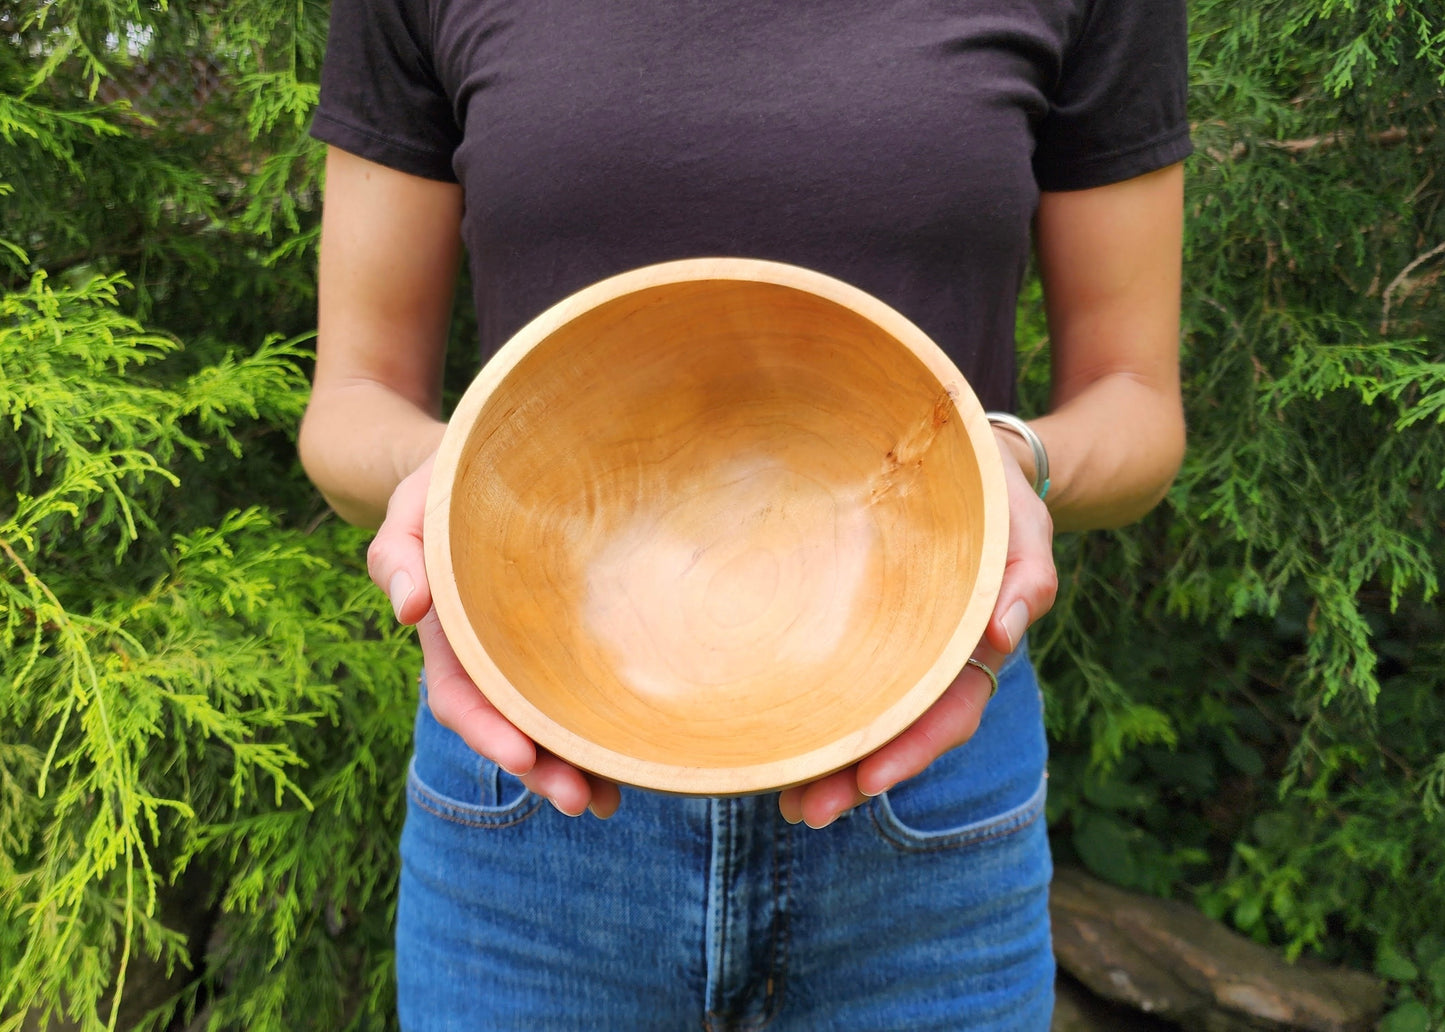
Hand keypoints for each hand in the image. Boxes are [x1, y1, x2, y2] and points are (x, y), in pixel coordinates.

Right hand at [366, 454, 621, 818]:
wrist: (495, 465)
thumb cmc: (449, 485)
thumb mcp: (412, 507)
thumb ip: (396, 553)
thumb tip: (407, 609)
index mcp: (451, 634)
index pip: (459, 696)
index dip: (486, 731)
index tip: (520, 756)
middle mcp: (492, 657)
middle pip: (511, 726)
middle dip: (541, 769)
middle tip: (581, 801)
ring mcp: (533, 654)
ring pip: (550, 722)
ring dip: (575, 767)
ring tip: (609, 801)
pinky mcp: (572, 641)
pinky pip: (584, 690)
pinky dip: (603, 729)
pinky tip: (632, 760)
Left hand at [777, 434, 1056, 827]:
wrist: (963, 468)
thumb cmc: (994, 498)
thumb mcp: (1025, 527)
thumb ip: (1027, 577)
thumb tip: (1007, 633)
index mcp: (974, 645)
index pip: (949, 711)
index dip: (912, 750)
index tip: (869, 782)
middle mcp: (933, 661)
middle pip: (899, 733)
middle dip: (855, 777)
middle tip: (804, 812)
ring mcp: (897, 652)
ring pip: (866, 720)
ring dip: (830, 765)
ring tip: (784, 801)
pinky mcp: (863, 633)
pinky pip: (840, 682)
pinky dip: (814, 717)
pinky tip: (777, 747)